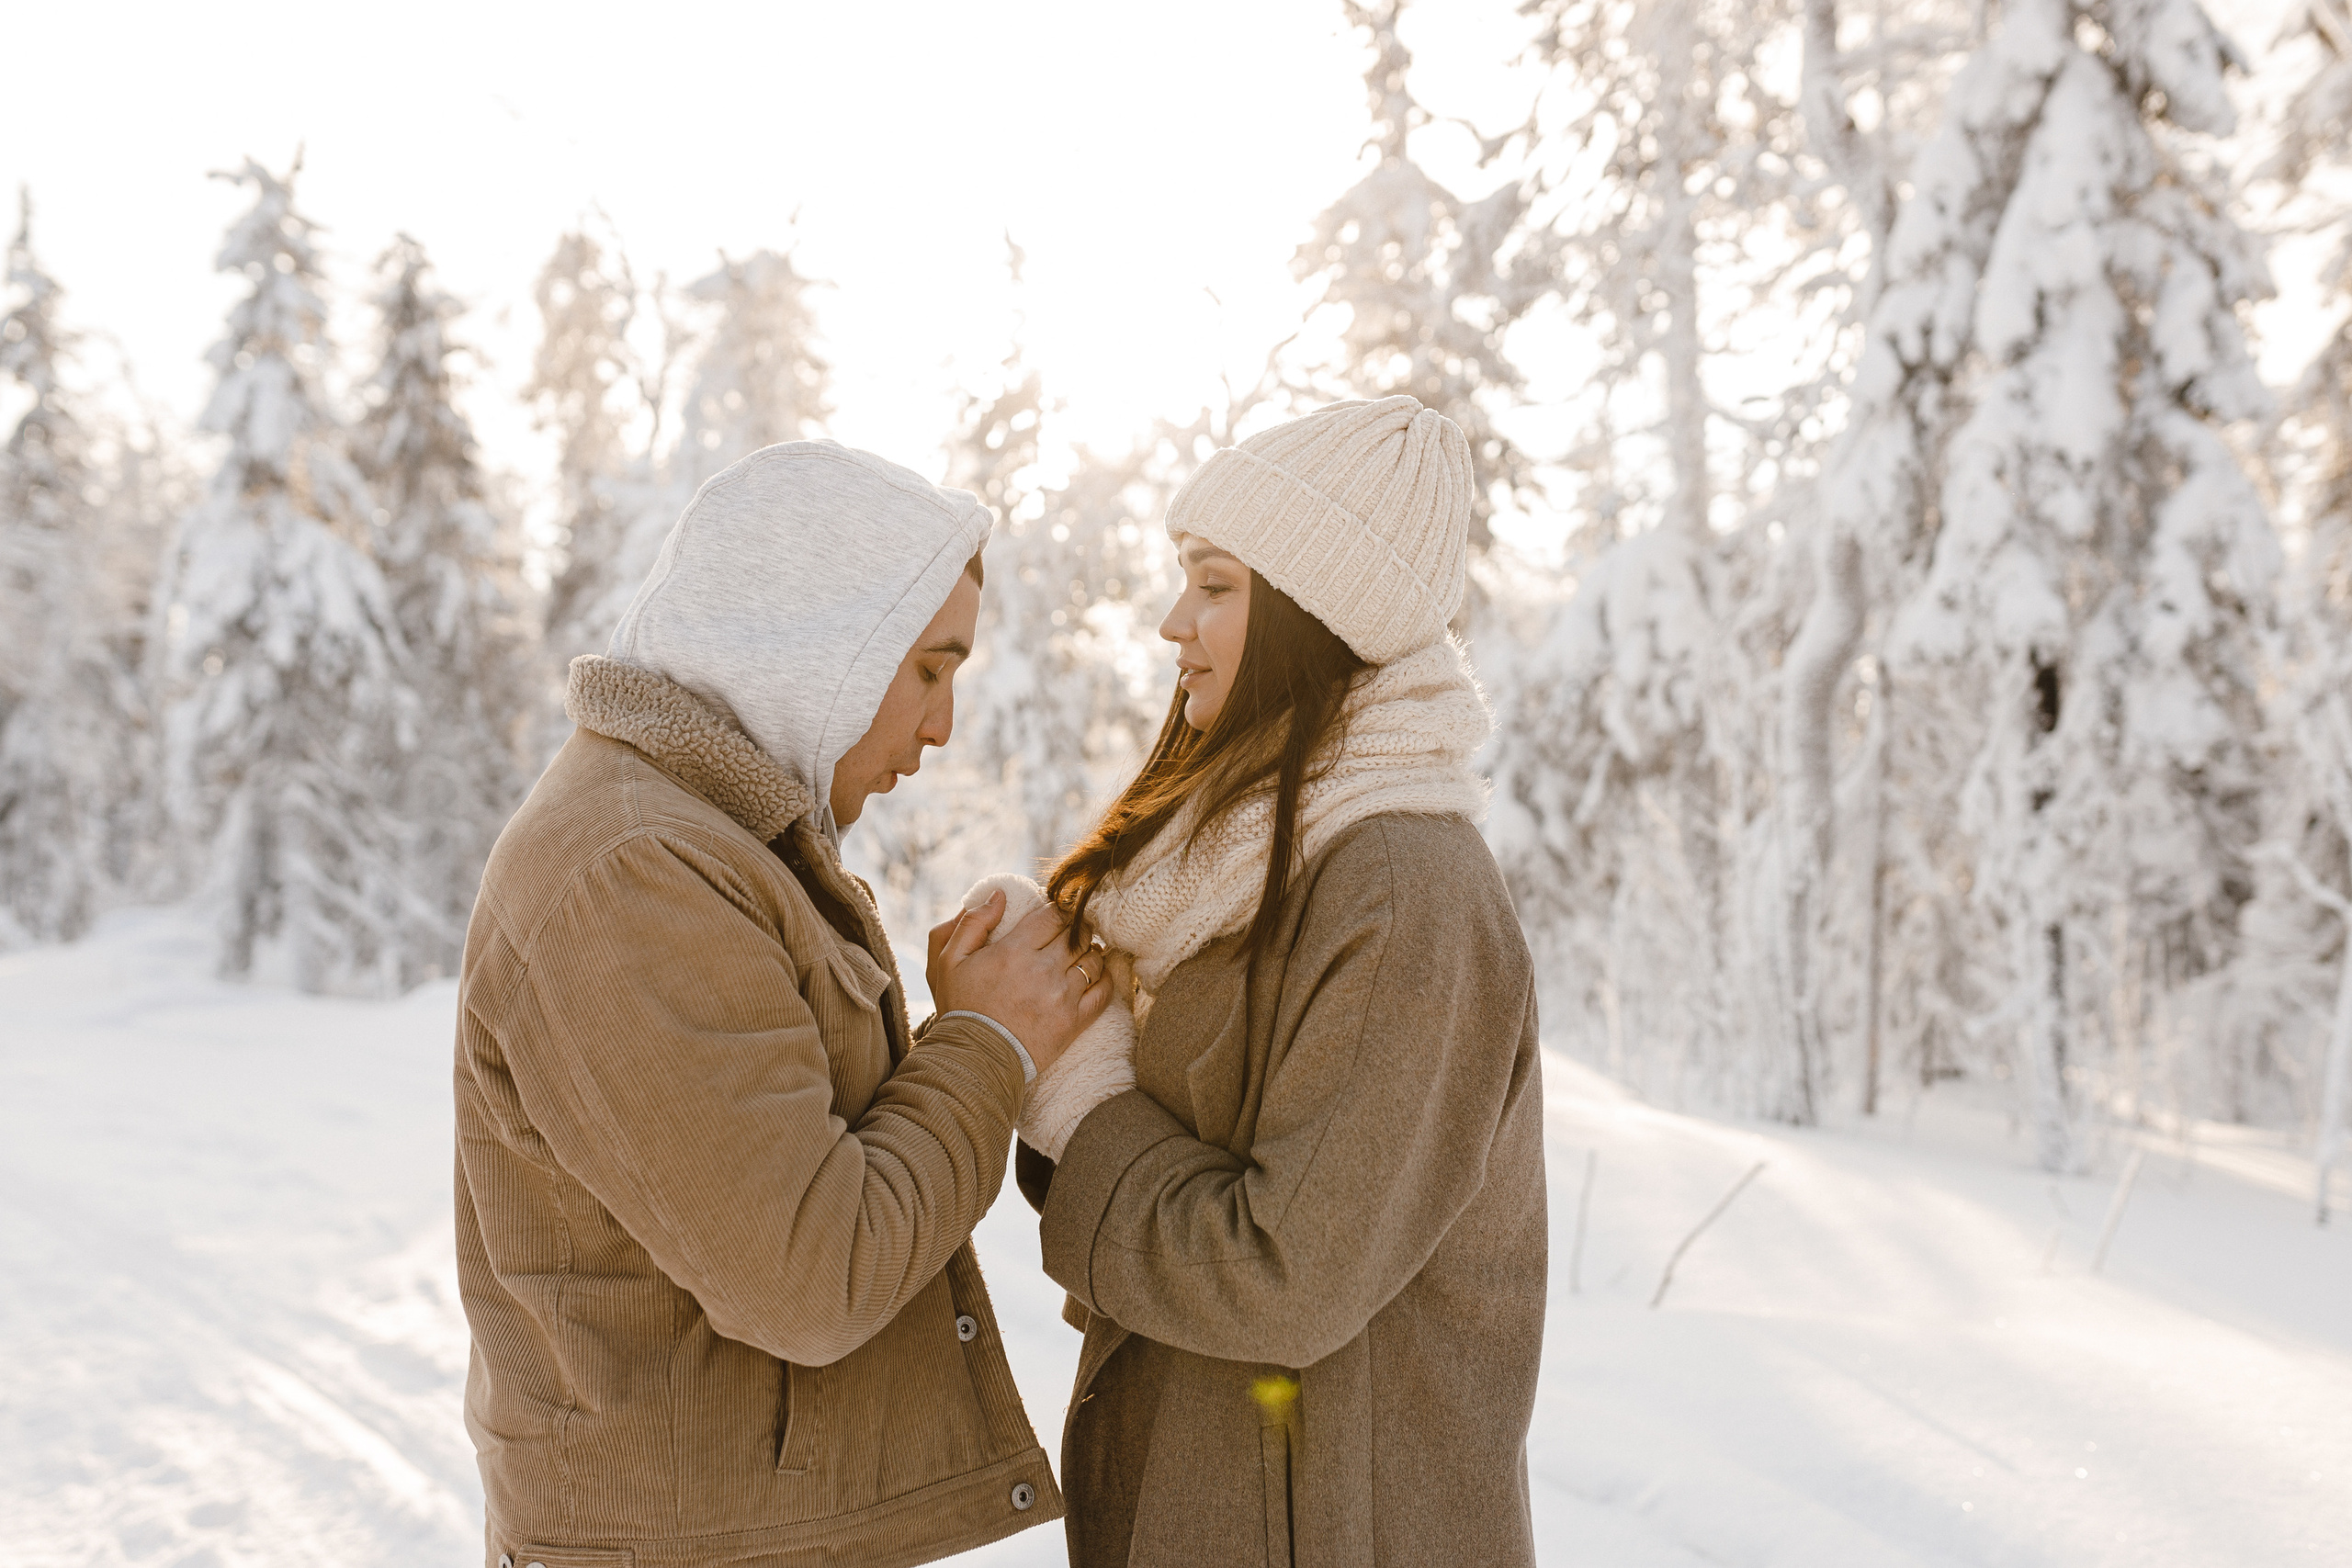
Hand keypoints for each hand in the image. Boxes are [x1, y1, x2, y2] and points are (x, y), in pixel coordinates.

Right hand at [930, 896, 1112, 1076]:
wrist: (974, 1059)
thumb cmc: (961, 1008)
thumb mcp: (949, 960)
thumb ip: (973, 922)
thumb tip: (1000, 895)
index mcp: (1014, 950)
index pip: (1053, 916)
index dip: (1060, 910)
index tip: (1058, 915)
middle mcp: (1042, 970)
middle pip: (1078, 935)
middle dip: (1078, 929)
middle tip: (1075, 931)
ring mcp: (1061, 996)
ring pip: (1093, 960)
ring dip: (1091, 952)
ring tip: (1084, 952)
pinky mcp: (1073, 1021)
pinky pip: (1103, 992)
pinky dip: (1105, 978)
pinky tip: (1097, 974)